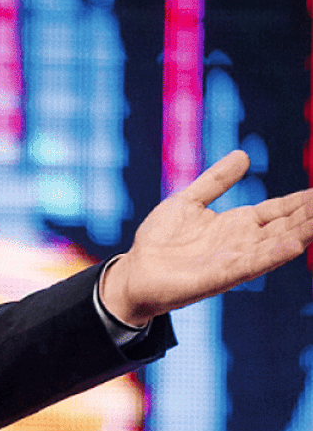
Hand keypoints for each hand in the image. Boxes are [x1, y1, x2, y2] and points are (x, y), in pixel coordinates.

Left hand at [100, 150, 312, 325]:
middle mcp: (243, 242)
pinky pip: (252, 264)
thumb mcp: (189, 200)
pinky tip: (294, 244)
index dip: (304, 201)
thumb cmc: (161, 239)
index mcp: (238, 224)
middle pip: (287, 226)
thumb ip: (216, 180)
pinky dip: (273, 254)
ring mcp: (234, 260)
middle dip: (311, 215)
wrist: (135, 272)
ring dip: (302, 232)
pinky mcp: (220, 276)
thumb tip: (243, 154)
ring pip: (277, 244)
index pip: (280, 210)